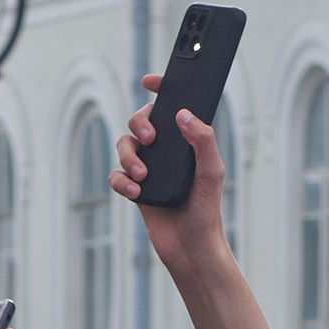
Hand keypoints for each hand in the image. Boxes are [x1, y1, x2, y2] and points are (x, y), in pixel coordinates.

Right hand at [112, 78, 230, 276]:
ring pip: (124, 146)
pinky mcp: (135, 189)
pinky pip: (116, 176)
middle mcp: (166, 151)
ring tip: (143, 176)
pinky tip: (135, 192)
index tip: (150, 81)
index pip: (171, 107)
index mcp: (186, 142)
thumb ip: (202, 140)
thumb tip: (183, 115)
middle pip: (141, 121)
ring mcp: (148, 169)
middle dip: (139, 123)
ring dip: (129, 157)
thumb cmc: (206, 210)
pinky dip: (121, 181)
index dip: (160, 89)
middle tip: (149, 137)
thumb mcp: (212, 172)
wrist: (191, 248)